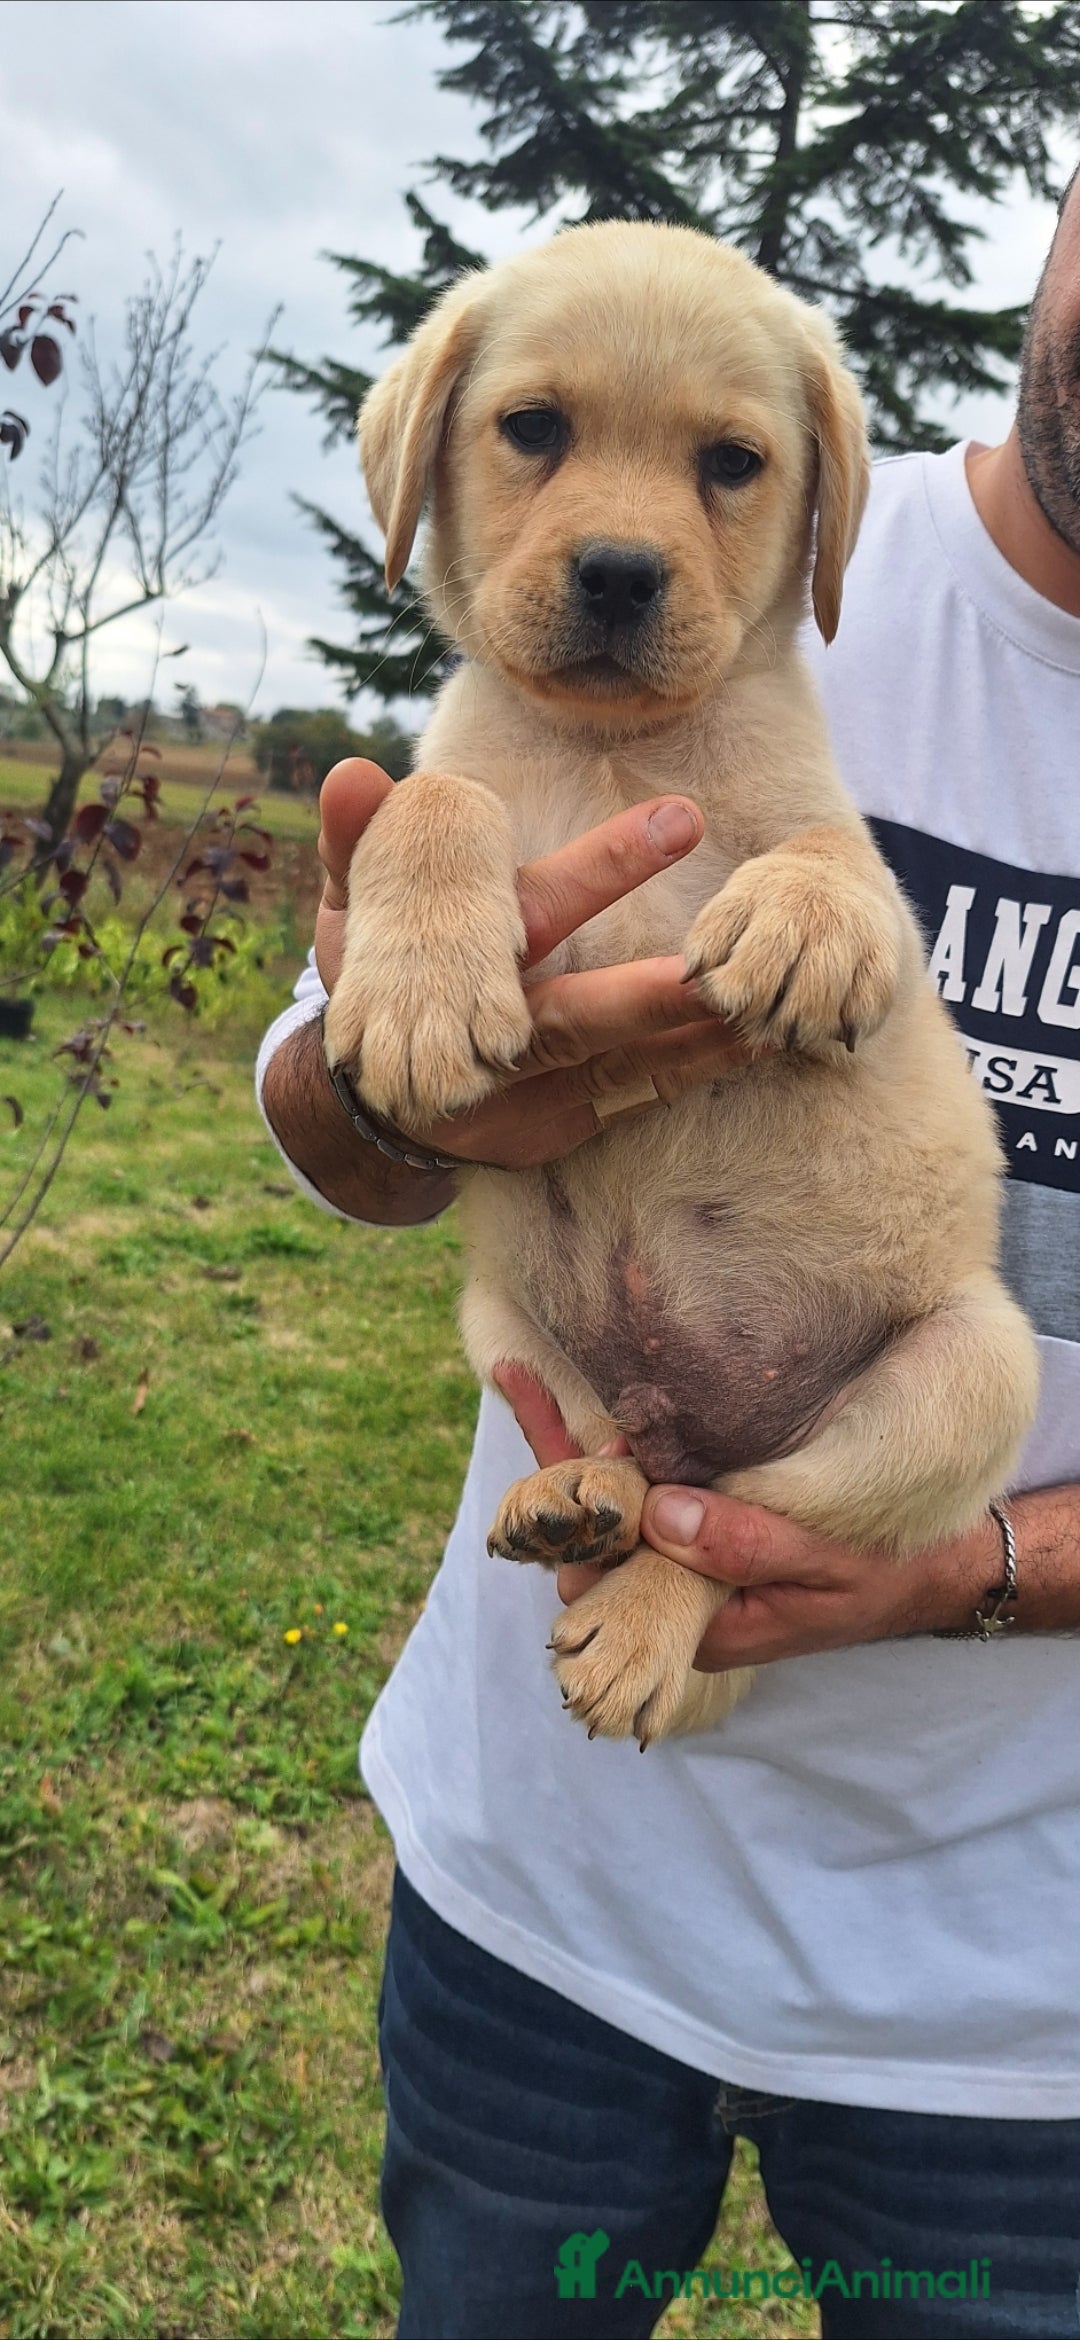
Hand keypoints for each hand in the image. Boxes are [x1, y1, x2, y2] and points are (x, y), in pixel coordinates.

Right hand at [316, 758, 746, 1169]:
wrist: (387, 1101)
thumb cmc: (390, 977)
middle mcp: (494, 1042)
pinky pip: (640, 1098)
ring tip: (765, 1005)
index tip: (684, 818)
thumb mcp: (360, 913)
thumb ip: (359, 844)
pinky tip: (758, 1043)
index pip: (536, 908)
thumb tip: (348, 773)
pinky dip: (696, 1071)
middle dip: (648, 996)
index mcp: (459, 971)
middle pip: (575, 1018)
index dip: (606, 866)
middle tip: (713, 970)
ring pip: (619, 1067)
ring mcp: (530, 1094)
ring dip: (691, 1039)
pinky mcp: (565, 1123)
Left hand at [494, 1376, 1002, 1657]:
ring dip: (573, 1451)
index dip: (572, 1523)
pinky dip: (611, 1448)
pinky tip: (579, 1399)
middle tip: (517, 1382)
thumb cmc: (882, 1576)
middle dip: (555, 1473)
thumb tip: (659, 1515)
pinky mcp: (702, 1525)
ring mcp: (686, 1560)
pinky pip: (645, 1490)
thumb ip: (745, 1544)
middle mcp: (676, 1598)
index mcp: (694, 1627)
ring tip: (520, 1377)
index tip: (551, 1462)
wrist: (929, 1574)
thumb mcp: (823, 1561)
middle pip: (591, 1538)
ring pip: (610, 1511)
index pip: (605, 1584)